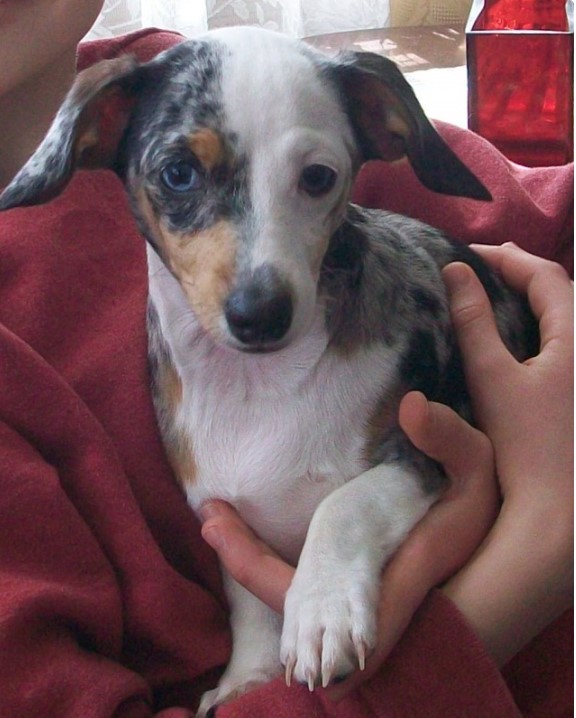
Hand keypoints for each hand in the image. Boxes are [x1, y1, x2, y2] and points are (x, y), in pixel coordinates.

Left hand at [200, 391, 497, 695]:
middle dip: (242, 561)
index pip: (307, 594)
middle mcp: (366, 599)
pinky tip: (256, 529)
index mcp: (389, 575)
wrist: (500, 556)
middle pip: (289, 601)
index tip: (215, 524)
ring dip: (250, 561)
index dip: (257, 569)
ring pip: (293, 598)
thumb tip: (410, 406)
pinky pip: (304, 587)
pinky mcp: (359, 589)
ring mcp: (360, 598)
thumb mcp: (479, 469)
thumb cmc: (483, 511)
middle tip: (210, 515)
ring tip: (218, 517)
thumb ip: (451, 438)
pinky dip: (273, 562)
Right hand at [441, 243, 572, 665]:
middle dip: (518, 273)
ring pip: (560, 318)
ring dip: (526, 300)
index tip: (467, 253)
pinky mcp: (573, 394)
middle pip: (558, 292)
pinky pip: (558, 343)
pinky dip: (532, 328)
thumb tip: (454, 273)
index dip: (506, 258)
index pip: (545, 276)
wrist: (559, 510)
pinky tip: (508, 340)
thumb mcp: (493, 376)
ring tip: (488, 294)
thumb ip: (473, 322)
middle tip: (477, 267)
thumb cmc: (527, 443)